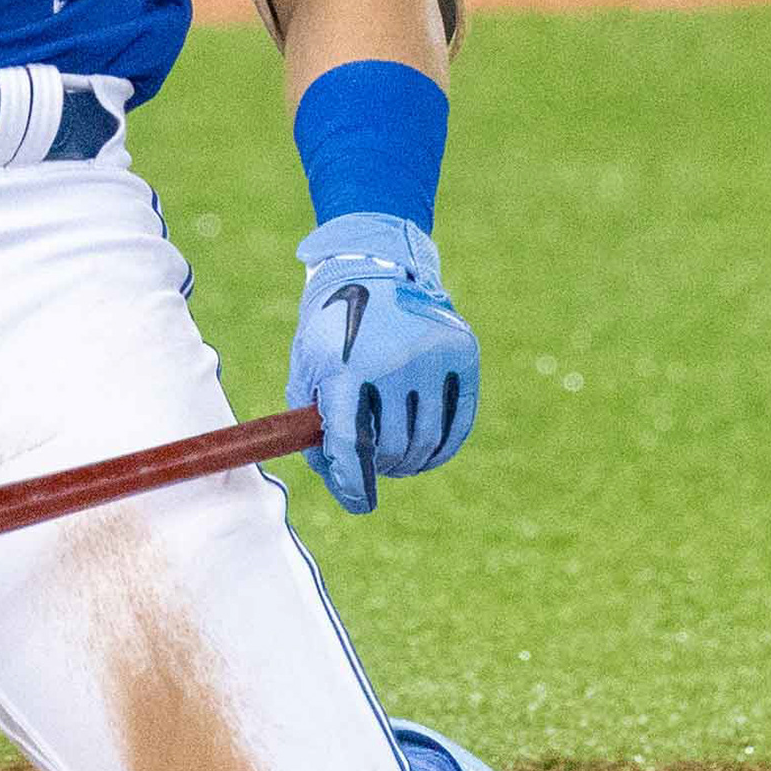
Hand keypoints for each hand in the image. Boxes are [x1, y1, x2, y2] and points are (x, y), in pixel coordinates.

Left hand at [283, 212, 478, 514]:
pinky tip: (428, 451)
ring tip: (399, 460)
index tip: (359, 504)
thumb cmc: (332, 329)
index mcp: (346, 367)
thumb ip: (313, 425)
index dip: (354, 483)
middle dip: (382, 468)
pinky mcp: (462, 353)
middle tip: (377, 469)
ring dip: (412, 462)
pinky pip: (459, 421)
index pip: (352, 444)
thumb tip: (340, 478)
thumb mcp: (308, 368)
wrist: (375, 267)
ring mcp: (432, 356)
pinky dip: (443, 446)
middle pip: (394, 447)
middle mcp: (393, 361)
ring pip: (428, 440)